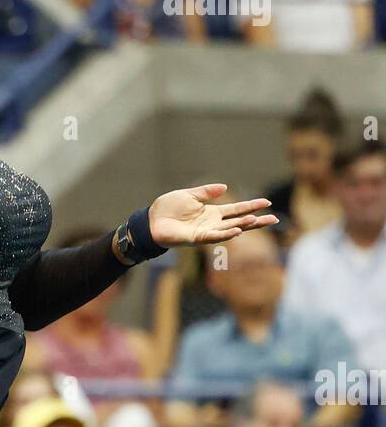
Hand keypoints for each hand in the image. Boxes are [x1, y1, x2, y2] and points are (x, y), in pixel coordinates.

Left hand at [149, 184, 277, 247]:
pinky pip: (213, 237)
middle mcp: (212, 224)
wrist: (151, 221)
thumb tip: (225, 187)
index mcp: (212, 213)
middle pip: (239, 222)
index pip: (236, 210)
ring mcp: (205, 232)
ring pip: (229, 230)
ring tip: (257, 220)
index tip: (267, 203)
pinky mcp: (195, 238)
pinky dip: (225, 233)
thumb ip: (207, 192)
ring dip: (243, 225)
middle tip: (274, 219)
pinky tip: (237, 230)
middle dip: (256, 221)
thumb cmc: (168, 209)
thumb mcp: (190, 195)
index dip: (251, 206)